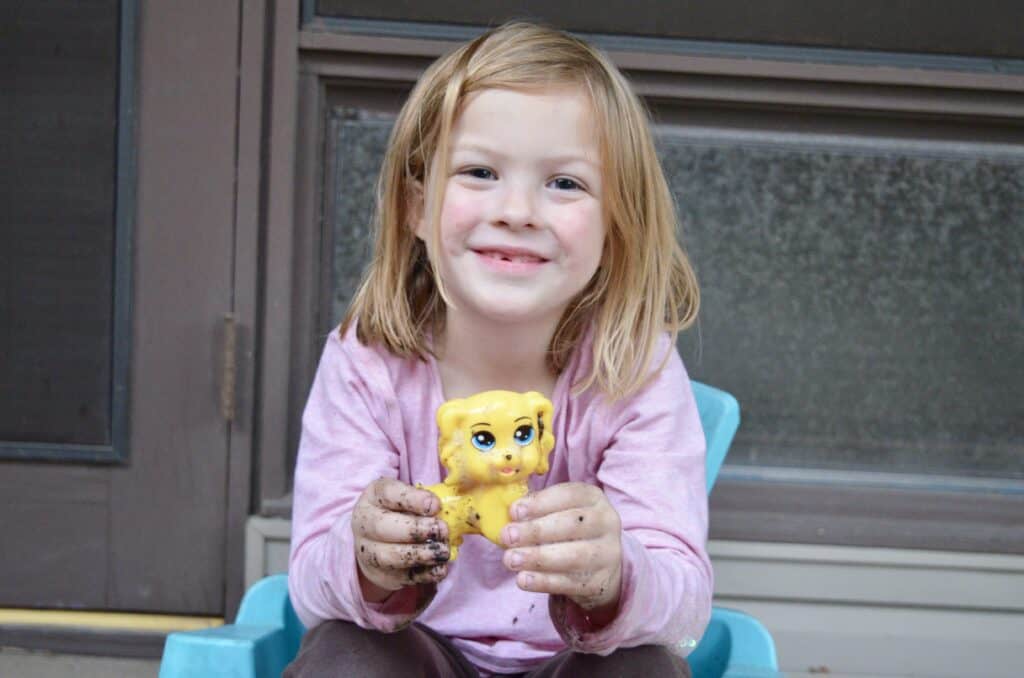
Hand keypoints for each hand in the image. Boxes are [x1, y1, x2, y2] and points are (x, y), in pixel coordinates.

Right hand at [351, 478, 449, 601]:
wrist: (376, 541)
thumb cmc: (399, 512)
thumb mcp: (407, 497)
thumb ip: (425, 499)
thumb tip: (449, 507)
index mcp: (374, 497)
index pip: (387, 493)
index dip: (412, 499)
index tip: (436, 505)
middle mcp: (365, 523)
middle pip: (382, 527)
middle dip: (416, 529)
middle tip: (443, 530)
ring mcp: (370, 551)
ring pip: (390, 556)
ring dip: (420, 554)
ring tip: (443, 551)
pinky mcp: (382, 575)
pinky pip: (402, 577)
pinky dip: (424, 574)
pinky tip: (440, 568)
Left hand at [500, 482, 622, 614]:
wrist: (601, 567)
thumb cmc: (570, 532)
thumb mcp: (561, 511)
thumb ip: (537, 509)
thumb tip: (510, 514)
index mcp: (594, 498)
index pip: (569, 494)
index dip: (540, 502)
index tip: (514, 511)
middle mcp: (606, 523)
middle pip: (571, 525)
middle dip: (535, 531)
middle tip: (507, 536)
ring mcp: (606, 554)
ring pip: (572, 556)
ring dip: (537, 558)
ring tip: (510, 559)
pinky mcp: (599, 583)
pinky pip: (569, 583)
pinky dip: (543, 582)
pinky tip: (523, 579)